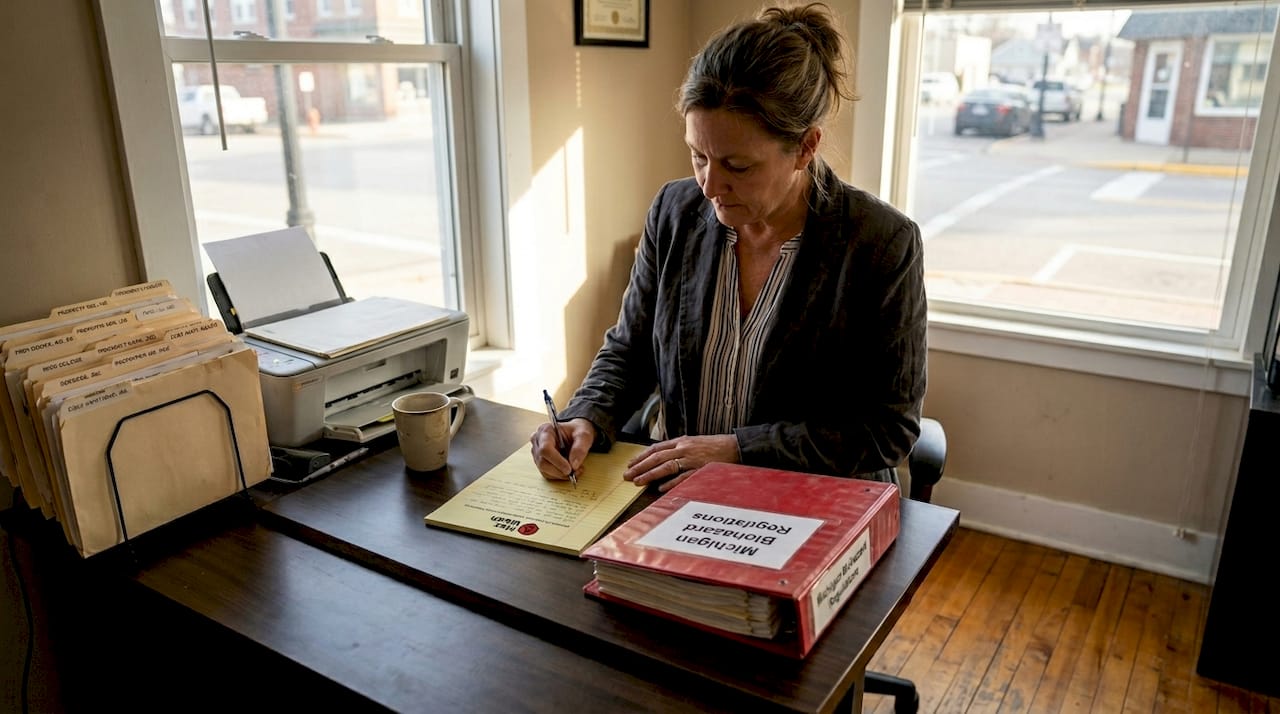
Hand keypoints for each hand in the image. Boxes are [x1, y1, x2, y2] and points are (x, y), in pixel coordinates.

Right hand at [530, 418, 595, 480]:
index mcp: (546, 431)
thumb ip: (580, 448)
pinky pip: (547, 474)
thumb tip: (574, 465)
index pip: (545, 449)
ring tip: (576, 470)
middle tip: (575, 471)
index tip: (569, 469)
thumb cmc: (578, 431)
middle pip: (542, 462)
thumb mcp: (584, 435)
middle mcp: (538, 441)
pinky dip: (559, 475)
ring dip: (561, 474)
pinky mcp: (540, 462)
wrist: (576, 434)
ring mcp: (537, 452)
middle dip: (559, 470)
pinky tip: (570, 470)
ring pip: (544, 470)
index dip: (556, 461)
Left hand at [623, 434, 739, 491]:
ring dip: (650, 474)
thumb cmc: (716, 447)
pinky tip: (660, 488)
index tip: (631, 463)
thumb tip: (663, 458)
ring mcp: (692, 459)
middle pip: (656, 457)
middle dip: (640, 466)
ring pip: (666, 466)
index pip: (656, 448)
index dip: (642, 456)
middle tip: (627, 475)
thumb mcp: (695, 443)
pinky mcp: (700, 469)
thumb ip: (679, 449)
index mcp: (682, 441)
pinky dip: (671, 483)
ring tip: (638, 481)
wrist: (736, 447)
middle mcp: (684, 449)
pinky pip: (682, 477)